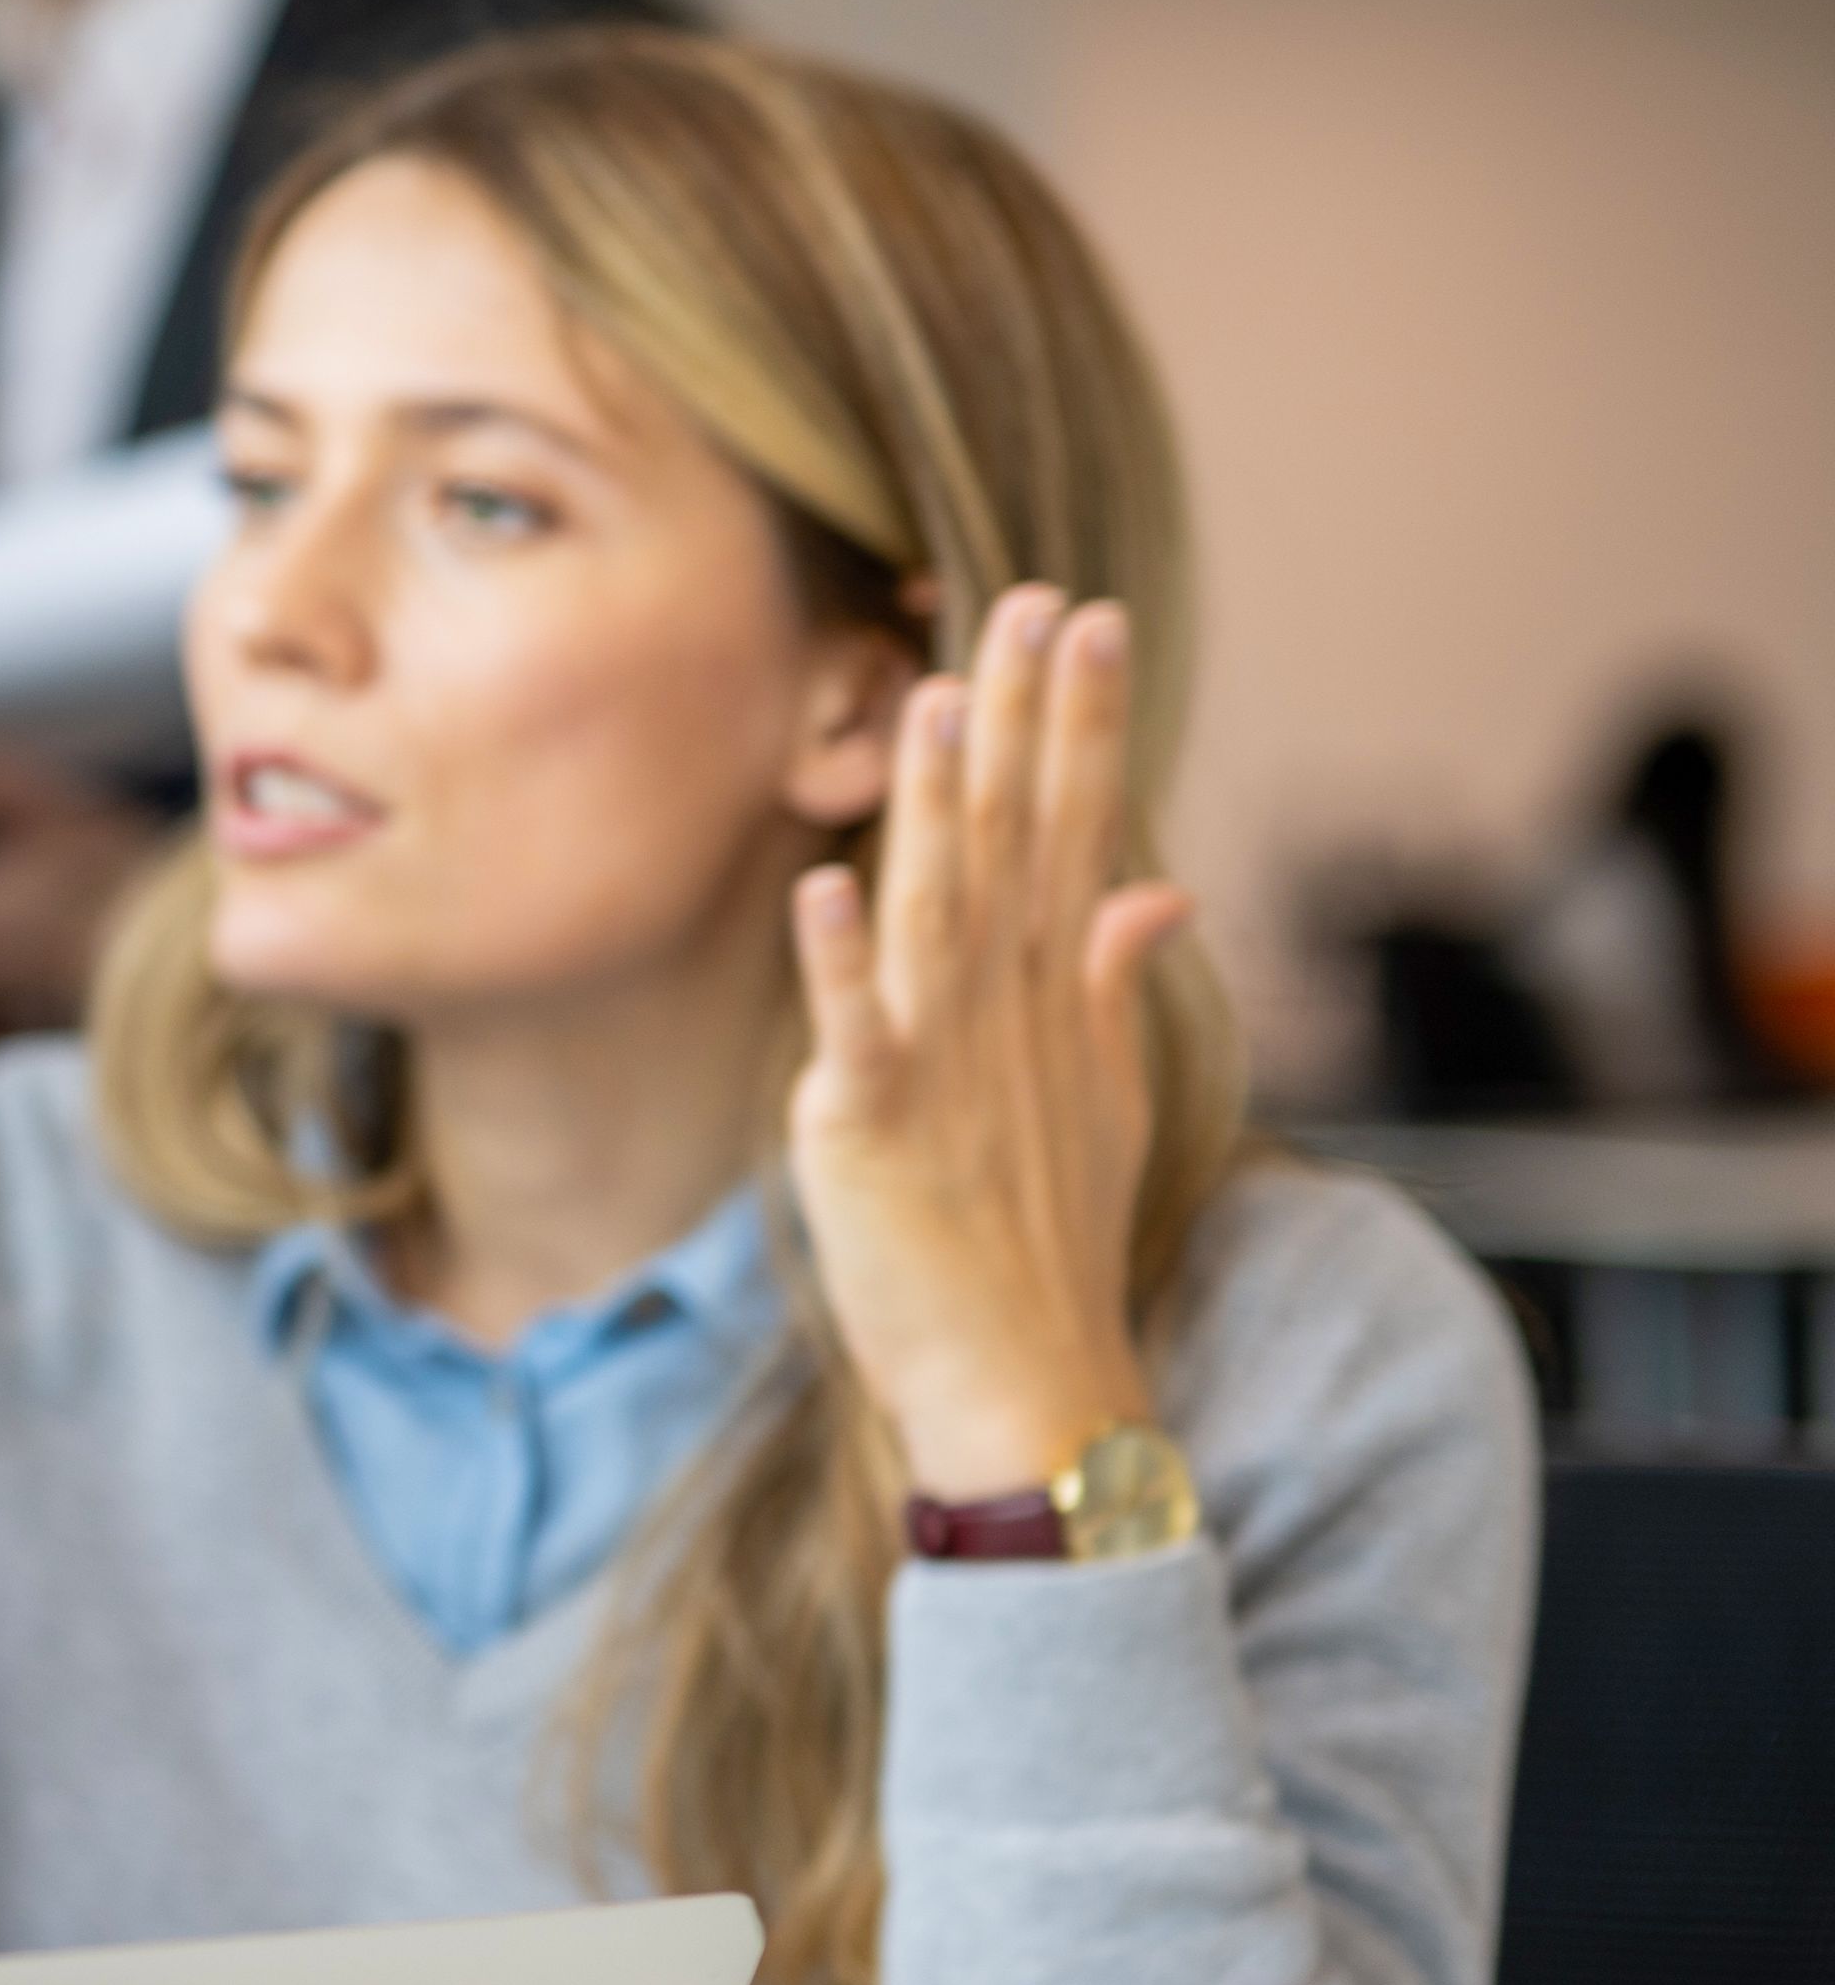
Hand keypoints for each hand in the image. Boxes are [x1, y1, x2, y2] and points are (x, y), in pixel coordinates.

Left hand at [790, 587, 1187, 1504]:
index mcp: (1054, 995)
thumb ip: (1113, 981)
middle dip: (1028, 723)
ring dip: (942, 810)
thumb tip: (1158, 884)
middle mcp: (1010, 1012)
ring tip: (939, 698)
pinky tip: (826, 884)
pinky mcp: (870, 1126)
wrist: (1029, 1382)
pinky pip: (855, 1031)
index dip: (1078, 724)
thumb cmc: (1047, 1237)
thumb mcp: (1100, 1092)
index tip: (1082, 616)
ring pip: (942, 911)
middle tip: (1037, 601)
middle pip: (1019, 842)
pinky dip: (840, 962)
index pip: (1073, 829)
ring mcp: (943, 1065)